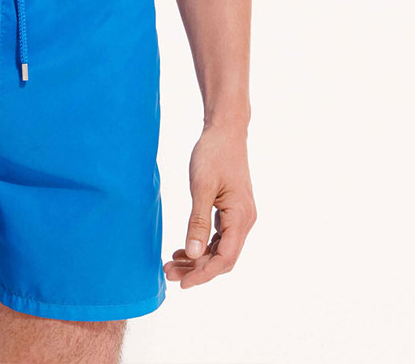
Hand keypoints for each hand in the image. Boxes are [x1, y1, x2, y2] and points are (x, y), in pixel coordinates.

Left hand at [164, 121, 255, 288]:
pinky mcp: (232, 211)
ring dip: (198, 260)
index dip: (204, 274)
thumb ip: (198, 222)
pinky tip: (184, 250)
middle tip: (169, 274)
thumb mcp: (201, 187)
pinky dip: (203, 246)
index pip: (225, 258)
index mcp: (240, 217)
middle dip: (197, 270)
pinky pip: (219, 237)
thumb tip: (194, 254)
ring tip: (172, 265)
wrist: (225, 131)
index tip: (182, 283)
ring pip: (220, 249)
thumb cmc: (213, 154)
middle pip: (223, 258)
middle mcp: (245, 221)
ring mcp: (240, 216)